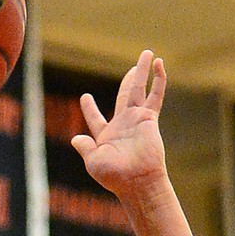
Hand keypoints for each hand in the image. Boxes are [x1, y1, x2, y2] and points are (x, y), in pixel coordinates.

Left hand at [71, 50, 167, 198]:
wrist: (137, 181)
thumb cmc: (115, 176)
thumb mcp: (94, 162)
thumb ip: (85, 148)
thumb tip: (76, 139)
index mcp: (106, 135)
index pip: (95, 118)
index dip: (89, 108)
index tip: (85, 97)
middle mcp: (122, 124)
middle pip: (125, 95)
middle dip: (130, 80)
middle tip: (134, 67)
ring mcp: (137, 120)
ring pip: (140, 89)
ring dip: (143, 71)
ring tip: (148, 54)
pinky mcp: (149, 119)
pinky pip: (155, 95)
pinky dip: (158, 80)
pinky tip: (159, 64)